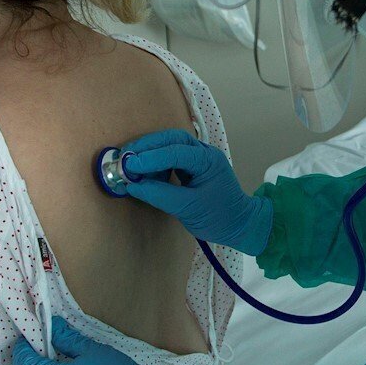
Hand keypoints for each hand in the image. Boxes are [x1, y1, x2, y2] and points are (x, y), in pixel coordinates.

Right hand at [118, 129, 273, 254]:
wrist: (240, 225)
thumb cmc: (218, 217)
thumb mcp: (188, 208)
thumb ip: (160, 195)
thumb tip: (134, 185)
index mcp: (207, 160)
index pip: (176, 152)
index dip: (151, 158)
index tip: (129, 165)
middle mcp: (204, 153)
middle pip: (172, 139)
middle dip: (148, 146)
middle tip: (125, 156)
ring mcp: (199, 158)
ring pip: (171, 145)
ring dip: (150, 151)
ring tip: (130, 163)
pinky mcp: (193, 167)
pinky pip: (172, 157)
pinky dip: (156, 161)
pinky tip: (144, 171)